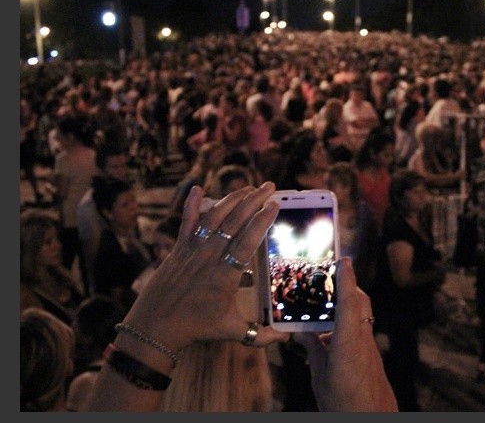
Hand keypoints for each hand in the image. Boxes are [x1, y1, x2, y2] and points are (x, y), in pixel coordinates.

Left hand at [121, 183, 290, 353]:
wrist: (156, 326)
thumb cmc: (196, 328)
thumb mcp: (232, 331)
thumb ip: (261, 335)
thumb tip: (286, 338)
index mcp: (225, 276)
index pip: (247, 242)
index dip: (261, 221)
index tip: (274, 205)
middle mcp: (209, 258)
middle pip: (234, 222)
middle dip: (253, 201)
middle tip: (270, 187)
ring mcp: (192, 250)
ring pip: (213, 217)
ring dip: (232, 199)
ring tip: (249, 188)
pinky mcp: (178, 249)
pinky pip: (186, 223)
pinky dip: (191, 205)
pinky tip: (198, 188)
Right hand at [295, 258, 397, 411]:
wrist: (372, 419)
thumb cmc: (346, 404)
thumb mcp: (320, 377)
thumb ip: (313, 351)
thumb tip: (303, 334)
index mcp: (348, 343)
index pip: (349, 302)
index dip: (347, 279)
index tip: (344, 260)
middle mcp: (363, 340)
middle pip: (360, 304)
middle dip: (348, 288)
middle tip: (331, 280)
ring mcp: (370, 349)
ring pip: (360, 318)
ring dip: (345, 309)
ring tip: (322, 313)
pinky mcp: (372, 358)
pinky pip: (359, 333)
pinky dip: (345, 328)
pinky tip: (328, 340)